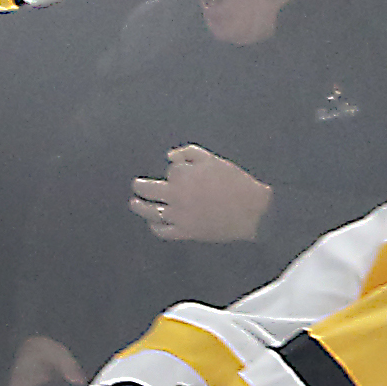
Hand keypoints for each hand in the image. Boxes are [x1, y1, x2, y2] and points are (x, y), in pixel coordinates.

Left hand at [132, 144, 270, 241]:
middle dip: (139, 186)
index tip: (182, 173)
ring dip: (138, 206)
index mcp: (182, 174)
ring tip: (134, 203)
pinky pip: (162, 231)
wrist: (252, 211)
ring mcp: (178, 215)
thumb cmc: (235, 183)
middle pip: (147, 189)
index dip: (176, 171)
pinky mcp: (184, 232)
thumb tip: (168, 156)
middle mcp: (175, 195)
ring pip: (149, 211)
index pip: (170, 171)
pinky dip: (155, 226)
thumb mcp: (213, 160)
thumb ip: (189, 153)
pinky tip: (153, 222)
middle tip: (136, 185)